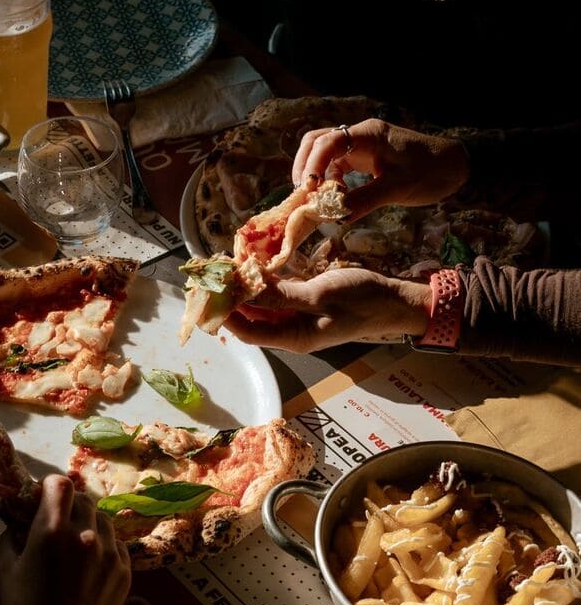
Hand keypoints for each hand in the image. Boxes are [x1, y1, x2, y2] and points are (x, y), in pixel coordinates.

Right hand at [0, 475, 130, 604]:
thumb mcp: (6, 570)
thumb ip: (12, 535)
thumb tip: (18, 519)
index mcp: (53, 530)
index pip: (59, 483)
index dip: (48, 487)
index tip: (41, 500)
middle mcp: (86, 534)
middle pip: (82, 498)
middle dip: (68, 504)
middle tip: (57, 522)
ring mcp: (110, 553)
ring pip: (102, 519)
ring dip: (88, 523)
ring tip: (76, 543)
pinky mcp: (125, 570)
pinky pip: (116, 543)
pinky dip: (103, 545)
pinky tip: (90, 563)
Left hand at [228, 266, 430, 351]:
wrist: (395, 300)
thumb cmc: (361, 300)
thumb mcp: (320, 295)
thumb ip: (281, 295)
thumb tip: (245, 292)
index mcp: (293, 338)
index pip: (247, 332)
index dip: (225, 314)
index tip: (209, 292)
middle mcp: (290, 331)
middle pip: (251, 318)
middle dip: (231, 298)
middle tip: (214, 274)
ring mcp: (298, 317)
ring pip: (262, 305)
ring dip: (246, 288)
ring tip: (228, 266)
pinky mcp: (306, 303)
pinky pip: (277, 296)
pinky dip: (265, 282)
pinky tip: (254, 266)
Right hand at [291, 117, 469, 217]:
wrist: (456, 166)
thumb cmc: (431, 172)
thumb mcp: (397, 188)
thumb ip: (364, 200)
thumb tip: (334, 216)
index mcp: (368, 135)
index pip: (327, 142)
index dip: (312, 165)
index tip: (308, 191)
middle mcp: (360, 136)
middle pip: (317, 142)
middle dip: (305, 167)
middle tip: (304, 195)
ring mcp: (361, 147)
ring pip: (324, 155)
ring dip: (316, 176)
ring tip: (317, 200)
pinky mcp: (365, 159)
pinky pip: (338, 167)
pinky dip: (330, 182)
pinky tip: (336, 199)